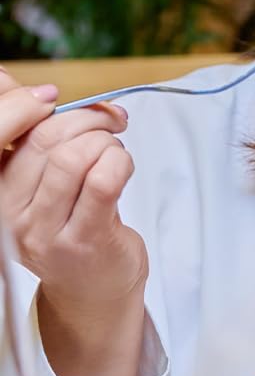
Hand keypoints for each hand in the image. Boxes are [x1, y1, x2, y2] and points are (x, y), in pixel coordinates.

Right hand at [0, 69, 148, 375]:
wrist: (93, 292)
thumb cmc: (71, 226)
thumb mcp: (39, 182)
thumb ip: (33, 137)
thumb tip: (25, 83)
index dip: (26, 101)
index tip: (56, 96)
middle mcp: (9, 211)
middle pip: (44, 138)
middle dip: (85, 118)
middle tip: (108, 122)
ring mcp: (44, 229)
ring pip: (74, 156)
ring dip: (105, 141)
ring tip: (114, 151)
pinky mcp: (83, 239)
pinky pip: (103, 180)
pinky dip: (120, 160)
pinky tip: (122, 166)